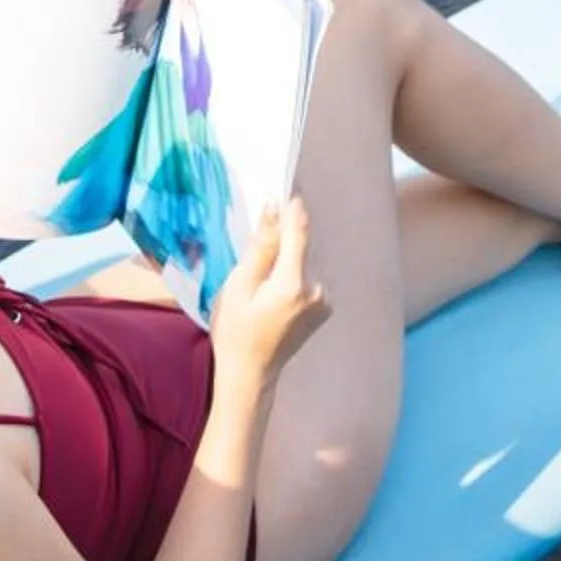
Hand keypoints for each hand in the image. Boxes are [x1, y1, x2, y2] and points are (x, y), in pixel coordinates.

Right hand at [209, 199, 329, 394]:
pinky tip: (271, 288)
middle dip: (282, 236)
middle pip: (302, 246)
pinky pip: (307, 276)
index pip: (299, 231)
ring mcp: (324, 300)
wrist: (250, 375)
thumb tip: (274, 209)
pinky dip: (292, 272)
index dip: (292, 207)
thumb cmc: (236, 332)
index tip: (284, 185)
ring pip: (304, 260)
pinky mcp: (324, 307)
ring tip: (259, 275)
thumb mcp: (239, 286)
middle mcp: (318, 290)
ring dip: (286, 256)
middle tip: (257, 236)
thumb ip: (261, 247)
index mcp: (294, 284)